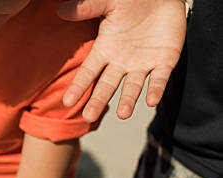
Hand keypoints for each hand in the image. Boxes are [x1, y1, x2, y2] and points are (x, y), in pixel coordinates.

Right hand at [58, 0, 185, 121]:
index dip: (78, 86)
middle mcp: (121, 62)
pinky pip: (160, 79)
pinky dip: (156, 90)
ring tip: (123, 114)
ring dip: (128, 101)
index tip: (67, 102)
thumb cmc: (132, 0)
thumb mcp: (109, 2)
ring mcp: (142, 64)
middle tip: (88, 117)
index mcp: (105, 50)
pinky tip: (151, 100)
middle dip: (98, 101)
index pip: (89, 72)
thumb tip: (62, 10)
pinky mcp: (165, 62)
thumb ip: (88, 8)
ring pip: (133, 87)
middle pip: (106, 86)